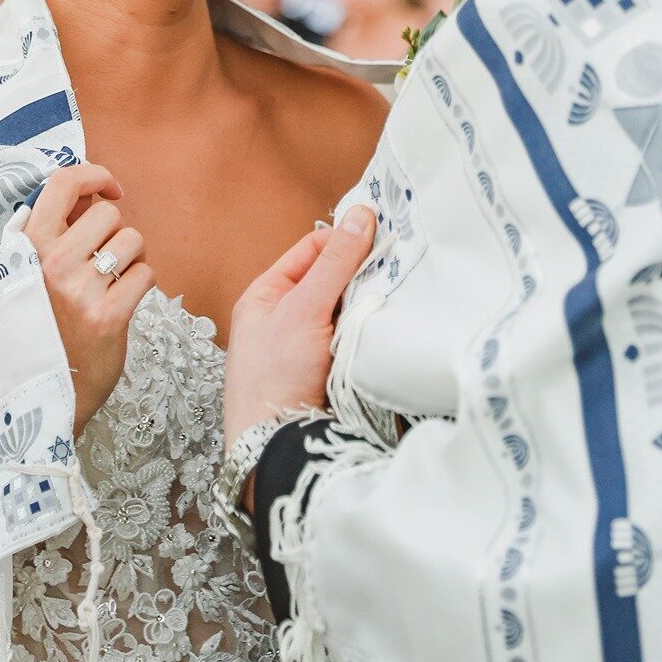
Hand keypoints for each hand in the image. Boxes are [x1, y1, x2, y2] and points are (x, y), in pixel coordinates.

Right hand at [25, 162, 155, 435]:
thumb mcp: (23, 279)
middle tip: (106, 262)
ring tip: (112, 285)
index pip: (62, 184)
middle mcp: (50, 264)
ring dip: (132, 259)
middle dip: (117, 233)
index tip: (109, 188)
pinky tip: (123, 304)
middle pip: (108, 214)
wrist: (39, 398)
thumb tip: (84, 193)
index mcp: (26, 249)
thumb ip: (47, 237)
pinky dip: (142, 285)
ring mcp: (78, 290)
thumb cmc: (38, 333)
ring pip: (132, 241)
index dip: (94, 176)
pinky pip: (145, 274)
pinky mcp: (108, 317)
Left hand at [223, 206, 376, 460]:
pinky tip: (386, 330)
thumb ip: (334, 263)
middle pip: (335, 278)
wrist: (276, 447)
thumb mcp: (302, 309)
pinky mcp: (332, 369)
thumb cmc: (274, 378)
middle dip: (361, 276)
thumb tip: (360, 215)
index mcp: (267, 294)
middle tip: (394, 268)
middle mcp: (287, 315)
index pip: (313, 249)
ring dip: (368, 306)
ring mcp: (310, 345)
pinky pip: (358, 338)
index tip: (381, 236)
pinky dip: (372, 333)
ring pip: (350, 309)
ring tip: (391, 301)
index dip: (345, 240)